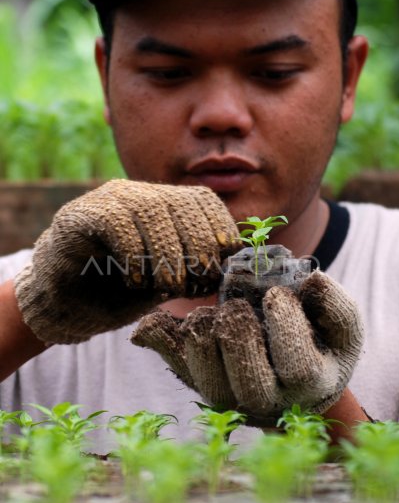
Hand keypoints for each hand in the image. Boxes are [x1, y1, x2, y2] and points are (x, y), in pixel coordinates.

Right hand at [14, 179, 239, 344]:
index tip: (228, 254)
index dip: (220, 224)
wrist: (64, 307)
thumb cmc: (119, 294)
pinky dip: (134, 252)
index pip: (201, 198)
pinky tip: (137, 280)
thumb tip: (230, 267)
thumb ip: (194, 271)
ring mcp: (106, 201)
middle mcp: (136, 195)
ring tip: (170, 286)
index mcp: (161, 206)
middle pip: (179, 202)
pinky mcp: (78, 215)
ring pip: (149, 209)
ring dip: (168, 252)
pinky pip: (115, 221)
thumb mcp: (166, 282)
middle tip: (200, 278)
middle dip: (198, 242)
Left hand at [132, 271, 363, 425]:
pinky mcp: (201, 386)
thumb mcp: (341, 326)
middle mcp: (268, 402)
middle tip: (236, 306)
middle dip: (239, 337)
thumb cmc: (320, 345)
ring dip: (202, 340)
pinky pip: (177, 370)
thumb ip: (335, 305)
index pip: (298, 367)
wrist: (293, 379)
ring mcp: (231, 399)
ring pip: (209, 383)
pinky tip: (150, 323)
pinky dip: (160, 344)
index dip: (285, 327)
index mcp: (309, 386)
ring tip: (209, 313)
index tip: (276, 295)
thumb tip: (312, 280)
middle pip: (249, 384)